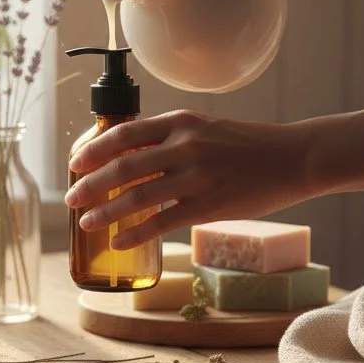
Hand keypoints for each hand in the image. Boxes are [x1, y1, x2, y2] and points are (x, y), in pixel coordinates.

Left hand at [64, 110, 311, 249]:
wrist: (293, 158)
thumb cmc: (247, 144)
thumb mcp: (204, 128)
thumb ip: (170, 138)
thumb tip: (129, 155)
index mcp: (180, 122)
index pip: (124, 135)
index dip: (94, 150)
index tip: (75, 164)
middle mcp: (184, 146)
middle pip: (123, 167)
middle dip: (90, 185)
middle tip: (71, 199)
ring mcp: (196, 178)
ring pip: (137, 196)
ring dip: (105, 212)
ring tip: (87, 223)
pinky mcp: (208, 206)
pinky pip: (161, 222)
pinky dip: (134, 232)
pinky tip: (118, 240)